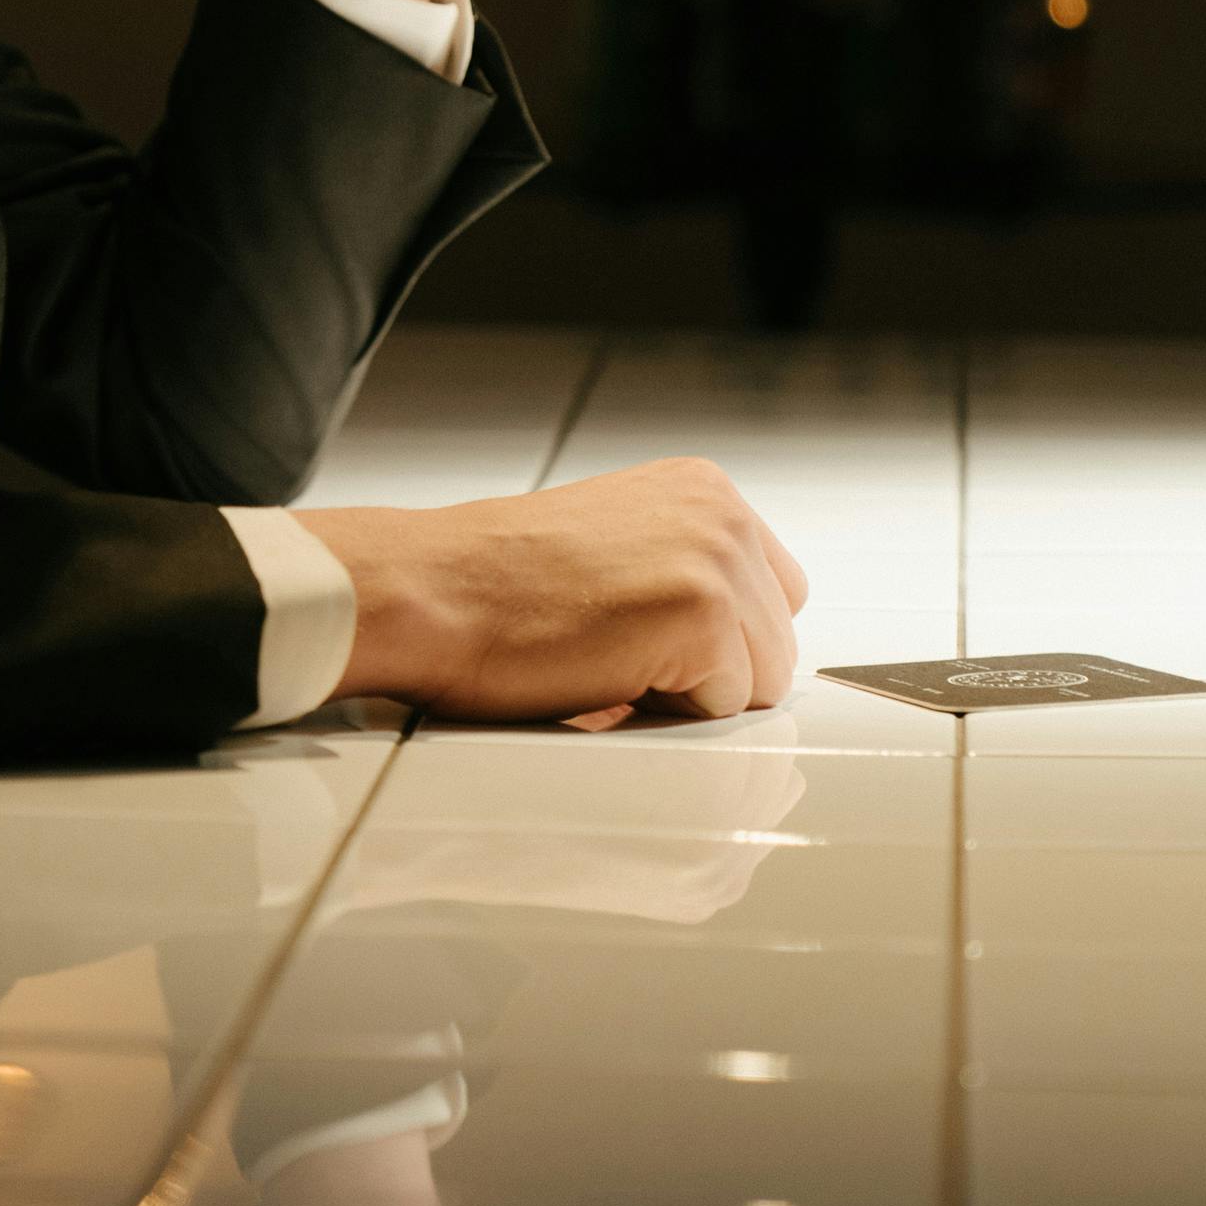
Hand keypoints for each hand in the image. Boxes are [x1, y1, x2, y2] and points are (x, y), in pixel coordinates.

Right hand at [298, 457, 809, 720]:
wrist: (429, 590)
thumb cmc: (494, 584)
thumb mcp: (614, 548)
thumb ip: (682, 574)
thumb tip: (736, 659)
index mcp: (704, 489)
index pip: (775, 595)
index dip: (716, 641)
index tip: (646, 642)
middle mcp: (724, 512)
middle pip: (776, 644)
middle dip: (708, 674)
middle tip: (615, 657)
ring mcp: (719, 560)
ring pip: (759, 683)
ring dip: (687, 697)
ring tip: (607, 665)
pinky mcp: (705, 616)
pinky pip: (723, 710)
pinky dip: (665, 716)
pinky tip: (604, 677)